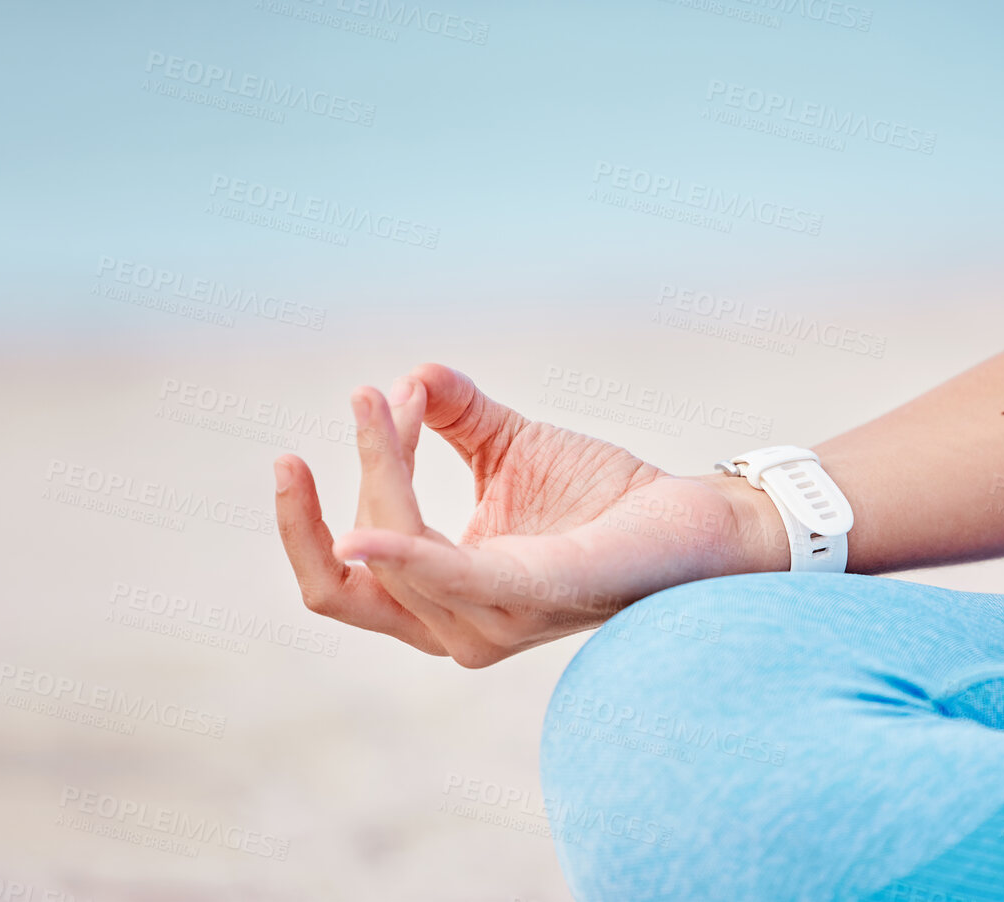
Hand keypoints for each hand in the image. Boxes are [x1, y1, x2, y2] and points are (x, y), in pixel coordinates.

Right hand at [273, 363, 785, 666]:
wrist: (696, 518)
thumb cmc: (601, 498)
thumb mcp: (506, 445)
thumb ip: (450, 413)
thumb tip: (406, 375)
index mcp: (440, 600)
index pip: (342, 574)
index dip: (312, 512)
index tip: (352, 408)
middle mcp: (457, 627)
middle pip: (344, 583)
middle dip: (307, 518)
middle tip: (325, 428)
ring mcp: (494, 622)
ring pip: (391, 559)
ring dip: (381, 472)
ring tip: (387, 403)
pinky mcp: (538, 595)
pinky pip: (450, 580)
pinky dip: (402, 556)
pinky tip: (361, 534)